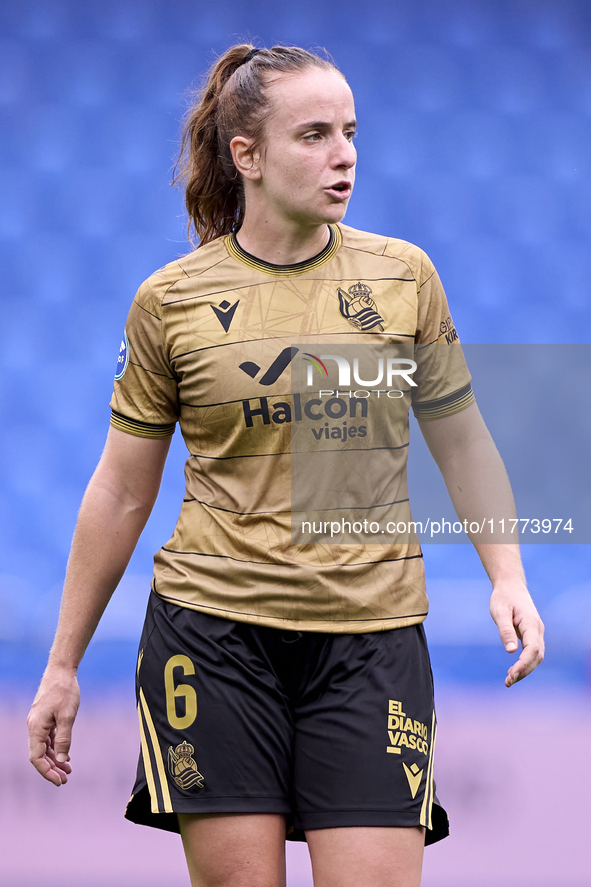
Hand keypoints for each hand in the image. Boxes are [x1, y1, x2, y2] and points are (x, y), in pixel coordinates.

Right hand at [27, 666, 79, 785]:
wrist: (61, 670)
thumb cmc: (64, 691)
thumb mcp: (67, 716)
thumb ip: (64, 739)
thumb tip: (61, 759)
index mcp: (36, 728)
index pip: (36, 758)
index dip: (47, 771)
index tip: (59, 781)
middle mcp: (34, 727)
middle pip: (39, 755)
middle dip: (51, 768)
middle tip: (65, 779)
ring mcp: (39, 722)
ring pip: (43, 747)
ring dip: (54, 759)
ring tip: (68, 770)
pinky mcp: (45, 717)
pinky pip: (48, 738)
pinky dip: (55, 747)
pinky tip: (65, 754)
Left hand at [489, 582, 544, 686]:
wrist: (510, 586)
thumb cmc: (504, 597)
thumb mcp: (500, 612)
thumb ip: (505, 630)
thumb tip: (511, 651)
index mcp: (531, 623)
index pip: (532, 649)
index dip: (524, 664)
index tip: (512, 674)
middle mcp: (537, 630)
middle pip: (536, 656)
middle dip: (524, 671)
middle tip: (508, 682)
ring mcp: (536, 633)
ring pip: (536, 656)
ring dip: (525, 670)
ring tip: (509, 680)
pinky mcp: (531, 635)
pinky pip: (532, 653)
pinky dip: (524, 664)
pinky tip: (513, 671)